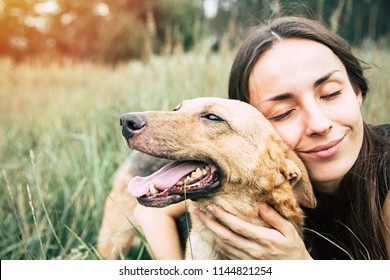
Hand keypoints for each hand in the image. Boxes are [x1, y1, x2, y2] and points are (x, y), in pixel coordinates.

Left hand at [194, 203, 311, 259]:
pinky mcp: (246, 266)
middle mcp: (253, 251)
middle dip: (208, 223)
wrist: (298, 272)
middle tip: (196, 211)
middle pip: (225, 236)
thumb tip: (261, 205)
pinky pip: (228, 254)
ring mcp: (248, 260)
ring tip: (202, 220)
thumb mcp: (289, 231)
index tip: (211, 206)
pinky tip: (214, 234)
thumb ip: (275, 217)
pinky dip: (218, 243)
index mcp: (264, 240)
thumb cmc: (293, 249)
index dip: (222, 216)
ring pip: (224, 246)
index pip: (237, 226)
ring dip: (211, 232)